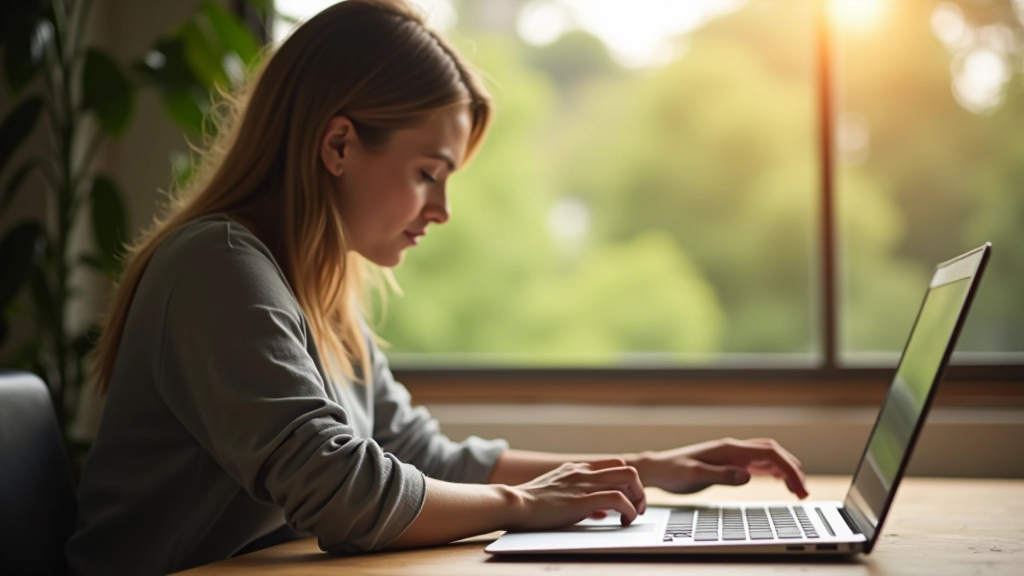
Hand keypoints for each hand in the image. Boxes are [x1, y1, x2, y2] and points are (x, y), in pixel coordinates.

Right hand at [505, 458, 646, 530]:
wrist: (514, 504)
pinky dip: (629, 510)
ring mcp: (584, 484)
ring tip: (632, 516)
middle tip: (636, 508)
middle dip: (638, 490)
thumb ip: (580, 497)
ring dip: (638, 499)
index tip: (627, 500)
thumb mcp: (558, 493)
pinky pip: (618, 499)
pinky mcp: (582, 500)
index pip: (614, 465)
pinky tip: (625, 521)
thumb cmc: (531, 505)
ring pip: (628, 479)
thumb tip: (600, 511)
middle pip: (627, 469)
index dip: (626, 482)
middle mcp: (583, 472)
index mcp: (576, 468)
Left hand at [639, 438, 808, 498]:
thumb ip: (721, 475)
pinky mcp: (729, 462)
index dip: (788, 469)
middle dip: (793, 470)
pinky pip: (758, 463)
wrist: (658, 469)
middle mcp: (734, 448)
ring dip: (786, 470)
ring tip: (799, 491)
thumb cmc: (673, 471)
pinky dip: (775, 471)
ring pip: (769, 457)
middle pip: (774, 452)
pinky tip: (781, 482)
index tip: (799, 488)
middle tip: (804, 494)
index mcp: (729, 448)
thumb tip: (747, 475)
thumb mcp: (694, 476)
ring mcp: (732, 454)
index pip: (769, 453)